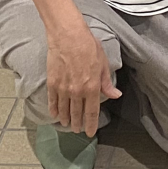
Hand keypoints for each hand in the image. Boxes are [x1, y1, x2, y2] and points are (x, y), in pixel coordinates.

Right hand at [45, 20, 120, 135]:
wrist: (68, 35)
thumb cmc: (88, 46)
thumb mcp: (103, 63)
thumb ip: (107, 82)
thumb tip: (115, 95)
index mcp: (92, 87)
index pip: (91, 113)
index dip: (91, 125)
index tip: (89, 133)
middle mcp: (77, 92)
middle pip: (77, 115)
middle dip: (78, 125)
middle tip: (78, 130)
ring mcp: (63, 89)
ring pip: (64, 111)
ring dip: (66, 120)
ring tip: (67, 124)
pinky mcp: (52, 84)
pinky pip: (53, 102)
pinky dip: (54, 111)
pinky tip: (55, 115)